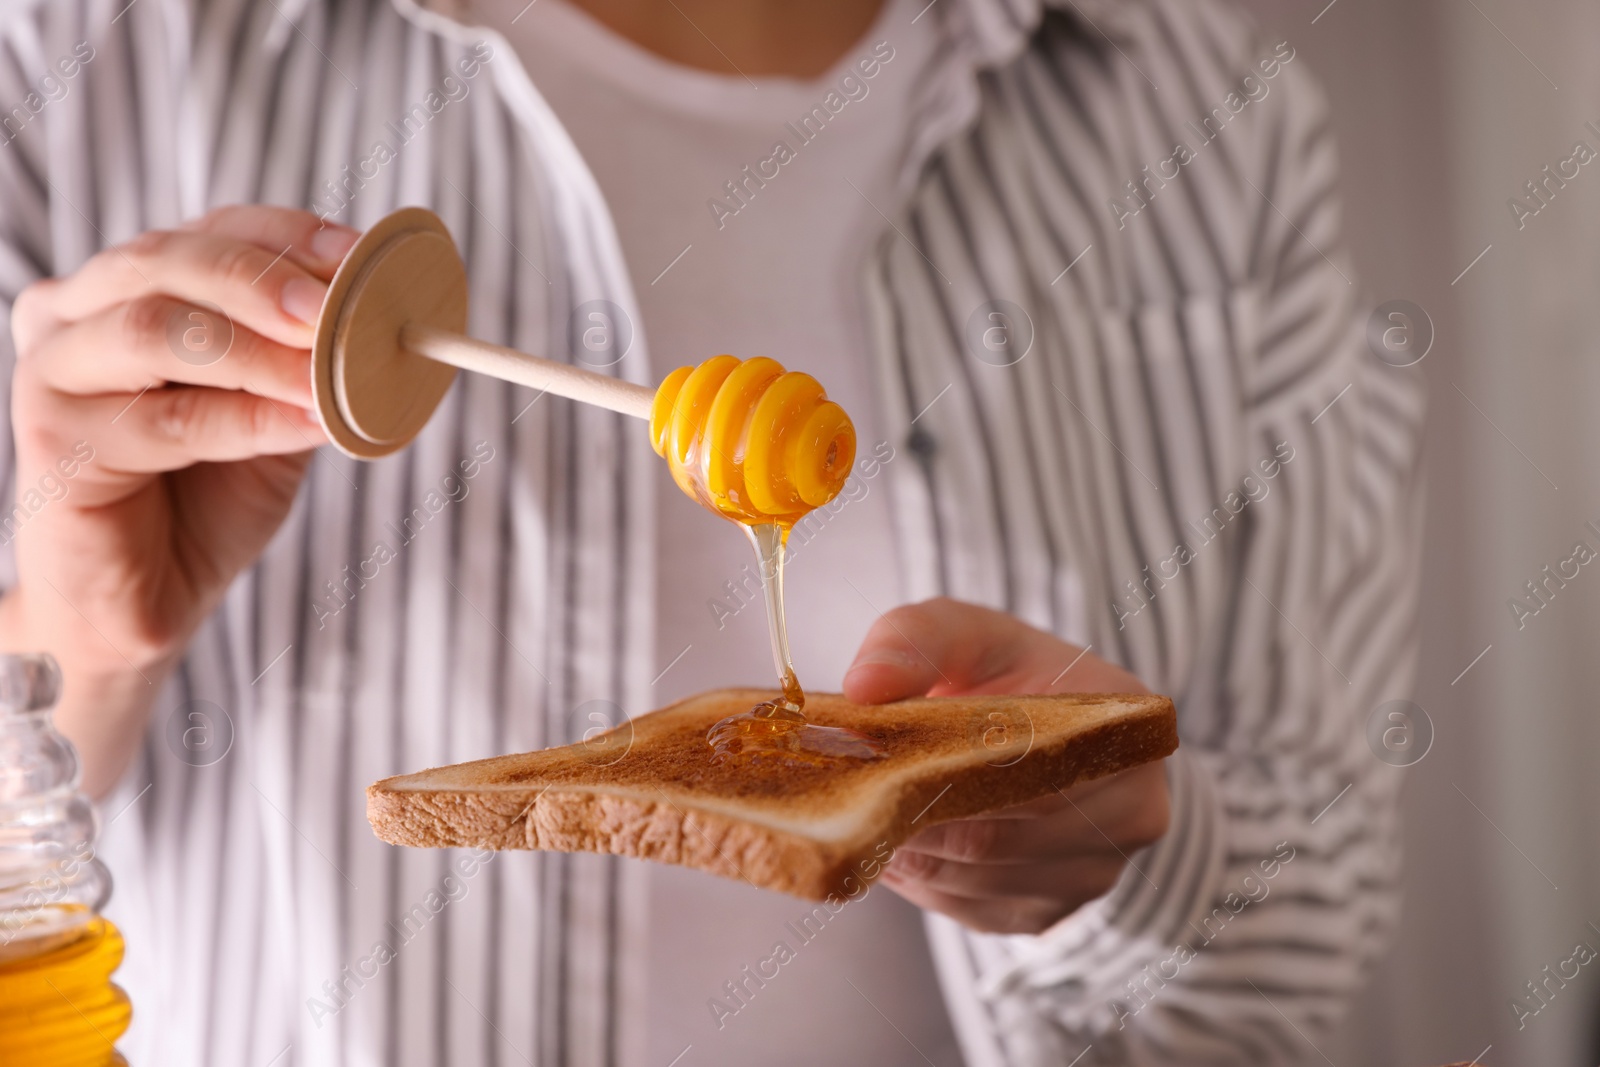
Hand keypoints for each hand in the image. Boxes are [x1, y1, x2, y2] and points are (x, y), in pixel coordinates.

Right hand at [2, 205, 357, 793]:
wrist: (148, 600)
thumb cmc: (208, 496)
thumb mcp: (277, 412)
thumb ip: (309, 360)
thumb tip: (382, 317)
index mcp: (127, 287)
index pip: (211, 233)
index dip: (289, 238)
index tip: (360, 255)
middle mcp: (74, 314)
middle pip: (169, 261)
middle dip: (264, 279)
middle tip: (337, 308)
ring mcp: (53, 372)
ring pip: (157, 330)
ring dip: (259, 350)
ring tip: (332, 373)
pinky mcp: (56, 442)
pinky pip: (167, 419)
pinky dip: (249, 417)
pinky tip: (310, 425)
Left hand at [842, 597, 1170, 934]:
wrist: (1024, 721)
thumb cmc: (998, 671)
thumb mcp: (960, 631)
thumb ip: (913, 640)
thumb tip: (866, 686)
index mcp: (1126, 736)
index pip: (1034, 774)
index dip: (950, 776)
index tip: (886, 764)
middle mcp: (1131, 816)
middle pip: (999, 839)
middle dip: (916, 818)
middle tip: (852, 793)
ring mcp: (1092, 876)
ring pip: (976, 882)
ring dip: (910, 854)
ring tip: (864, 812)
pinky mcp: (1048, 914)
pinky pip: (970, 910)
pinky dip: (921, 881)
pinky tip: (893, 841)